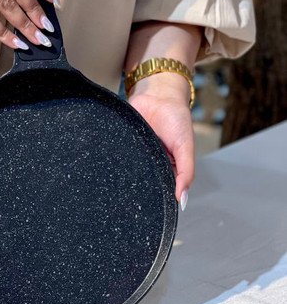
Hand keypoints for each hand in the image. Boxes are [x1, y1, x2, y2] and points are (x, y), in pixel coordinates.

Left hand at [127, 73, 193, 206]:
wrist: (158, 95)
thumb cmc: (176, 118)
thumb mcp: (185, 147)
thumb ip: (187, 173)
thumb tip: (183, 199)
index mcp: (168, 168)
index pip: (162, 190)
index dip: (158, 199)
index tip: (153, 208)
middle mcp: (151, 164)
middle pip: (143, 184)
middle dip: (140, 189)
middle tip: (137, 196)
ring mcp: (135, 157)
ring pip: (128, 174)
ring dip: (126, 175)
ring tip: (128, 176)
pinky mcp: (123, 148)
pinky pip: (117, 159)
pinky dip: (116, 160)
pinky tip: (117, 163)